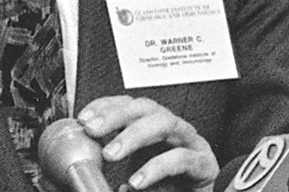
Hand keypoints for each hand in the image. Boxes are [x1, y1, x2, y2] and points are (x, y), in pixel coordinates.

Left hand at [75, 95, 218, 191]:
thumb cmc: (169, 190)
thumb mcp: (134, 178)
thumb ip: (115, 169)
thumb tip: (86, 168)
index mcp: (155, 132)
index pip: (132, 106)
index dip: (107, 105)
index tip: (84, 117)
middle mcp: (174, 132)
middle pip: (147, 108)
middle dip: (117, 115)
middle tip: (93, 130)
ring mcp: (191, 145)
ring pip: (165, 123)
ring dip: (134, 135)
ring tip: (111, 154)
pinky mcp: (204, 165)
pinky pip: (181, 158)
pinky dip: (156, 168)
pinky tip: (137, 182)